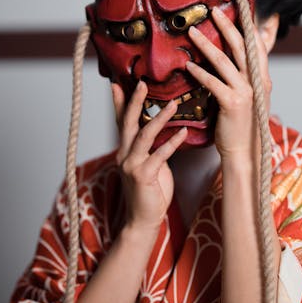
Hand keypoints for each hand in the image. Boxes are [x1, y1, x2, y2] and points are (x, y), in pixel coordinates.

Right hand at [112, 81, 186, 230]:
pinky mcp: (143, 176)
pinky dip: (172, 142)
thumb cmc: (150, 191)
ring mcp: (132, 165)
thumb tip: (159, 130)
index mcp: (125, 150)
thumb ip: (150, 148)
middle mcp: (124, 155)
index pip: (121, 122)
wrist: (143, 220)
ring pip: (144, 135)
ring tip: (173, 104)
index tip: (117, 83)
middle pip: (128, 123)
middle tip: (142, 83)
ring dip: (159, 118)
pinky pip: (159, 155)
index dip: (120, 103)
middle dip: (134, 101)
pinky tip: (184, 132)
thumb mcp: (148, 164)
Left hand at [186, 6, 271, 159]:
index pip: (257, 43)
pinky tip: (189, 66)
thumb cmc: (243, 122)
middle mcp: (257, 81)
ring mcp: (247, 92)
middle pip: (242, 45)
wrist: (244, 152)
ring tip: (191, 32)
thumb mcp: (251, 95)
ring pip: (225, 61)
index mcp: (262, 77)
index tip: (241, 3)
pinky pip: (214, 83)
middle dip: (227, 25)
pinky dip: (201, 72)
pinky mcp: (233, 103)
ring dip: (206, 45)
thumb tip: (238, 55)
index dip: (249, 22)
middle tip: (213, 10)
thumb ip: (247, 73)